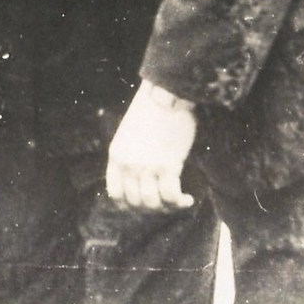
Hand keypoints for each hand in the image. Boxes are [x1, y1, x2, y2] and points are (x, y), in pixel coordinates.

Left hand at [105, 81, 198, 210]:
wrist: (165, 94)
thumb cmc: (152, 111)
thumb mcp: (130, 135)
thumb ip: (131, 156)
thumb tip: (142, 178)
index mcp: (116, 157)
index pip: (116, 195)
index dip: (131, 206)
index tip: (146, 205)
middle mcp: (128, 165)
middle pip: (136, 203)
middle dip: (153, 209)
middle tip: (167, 204)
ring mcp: (146, 166)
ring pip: (153, 203)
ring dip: (167, 208)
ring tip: (178, 202)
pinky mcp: (167, 164)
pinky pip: (171, 197)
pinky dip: (180, 203)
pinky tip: (187, 199)